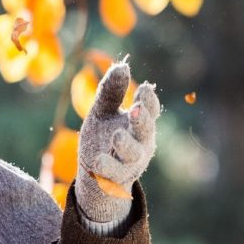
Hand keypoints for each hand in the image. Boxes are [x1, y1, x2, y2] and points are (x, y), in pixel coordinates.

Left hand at [72, 61, 161, 225]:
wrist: (93, 173)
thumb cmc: (101, 137)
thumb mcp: (102, 111)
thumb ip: (110, 91)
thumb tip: (122, 65)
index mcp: (139, 123)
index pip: (150, 110)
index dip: (149, 100)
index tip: (144, 89)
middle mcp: (140, 142)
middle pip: (146, 131)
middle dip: (143, 121)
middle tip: (136, 110)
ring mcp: (129, 162)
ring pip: (133, 154)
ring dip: (126, 144)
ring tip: (117, 136)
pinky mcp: (115, 178)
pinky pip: (113, 173)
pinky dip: (107, 167)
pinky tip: (97, 161)